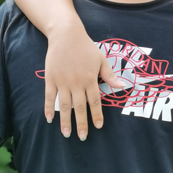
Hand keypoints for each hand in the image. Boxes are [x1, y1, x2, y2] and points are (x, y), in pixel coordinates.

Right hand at [44, 22, 123, 139]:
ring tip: (66, 134)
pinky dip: (49, 108)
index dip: (97, 115)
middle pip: (80, 107)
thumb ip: (110, 75)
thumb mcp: (101, 59)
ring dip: (65, 121)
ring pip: (64, 105)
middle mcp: (77, 83)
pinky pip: (49, 96)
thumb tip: (123, 86)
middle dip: (81, 124)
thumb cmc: (85, 47)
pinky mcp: (50, 78)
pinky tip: (49, 119)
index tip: (98, 127)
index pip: (95, 101)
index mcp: (90, 79)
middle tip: (82, 137)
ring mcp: (62, 81)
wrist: (66, 35)